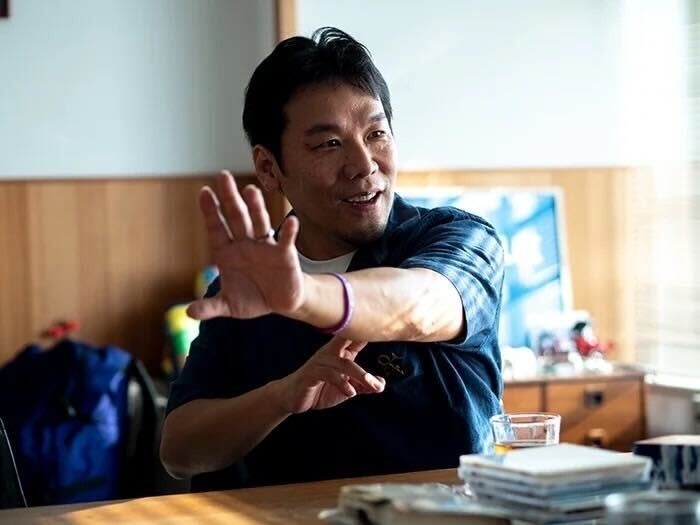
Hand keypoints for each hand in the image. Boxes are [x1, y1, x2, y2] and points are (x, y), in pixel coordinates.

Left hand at [187, 171, 303, 320]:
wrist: (280, 303)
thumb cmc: (253, 298)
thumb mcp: (229, 305)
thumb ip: (211, 307)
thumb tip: (189, 312)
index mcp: (228, 253)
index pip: (217, 228)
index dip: (211, 211)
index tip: (204, 192)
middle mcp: (246, 244)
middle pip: (237, 218)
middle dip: (230, 198)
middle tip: (223, 176)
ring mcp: (265, 247)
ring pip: (259, 223)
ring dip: (256, 208)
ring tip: (251, 190)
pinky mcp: (284, 255)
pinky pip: (286, 241)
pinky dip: (288, 231)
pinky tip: (290, 221)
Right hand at [276, 337, 385, 412]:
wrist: (291, 398)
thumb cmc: (320, 388)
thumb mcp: (346, 388)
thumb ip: (363, 386)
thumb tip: (381, 384)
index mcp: (340, 351)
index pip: (356, 336)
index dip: (370, 329)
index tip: (388, 323)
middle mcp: (331, 352)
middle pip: (350, 341)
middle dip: (366, 341)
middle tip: (384, 348)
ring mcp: (320, 362)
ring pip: (343, 363)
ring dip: (360, 374)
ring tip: (372, 386)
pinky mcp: (311, 374)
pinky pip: (328, 375)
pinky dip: (341, 383)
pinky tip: (350, 393)